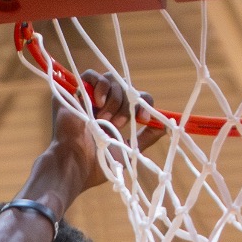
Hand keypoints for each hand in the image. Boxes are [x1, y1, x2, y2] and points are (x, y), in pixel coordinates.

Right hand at [35, 69, 160, 206]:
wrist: (75, 165)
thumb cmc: (97, 164)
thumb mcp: (128, 150)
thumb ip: (146, 137)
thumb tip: (167, 127)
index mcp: (115, 115)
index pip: (136, 98)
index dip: (144, 105)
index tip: (145, 120)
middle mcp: (103, 104)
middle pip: (126, 86)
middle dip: (127, 104)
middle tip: (118, 124)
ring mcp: (88, 97)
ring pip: (112, 80)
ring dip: (114, 100)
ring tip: (104, 119)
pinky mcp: (74, 91)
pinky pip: (91, 75)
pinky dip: (100, 86)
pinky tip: (98, 103)